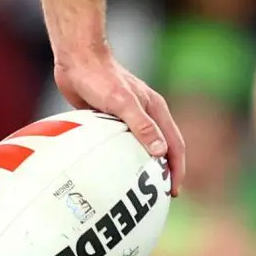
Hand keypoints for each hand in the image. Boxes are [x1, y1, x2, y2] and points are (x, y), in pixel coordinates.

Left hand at [55, 46, 187, 194]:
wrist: (78, 58)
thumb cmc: (101, 77)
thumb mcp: (122, 102)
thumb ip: (142, 126)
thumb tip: (161, 152)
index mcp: (156, 110)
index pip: (175, 145)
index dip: (177, 170)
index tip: (173, 192)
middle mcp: (146, 114)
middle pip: (162, 148)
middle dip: (165, 172)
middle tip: (159, 197)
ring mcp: (128, 116)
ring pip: (141, 147)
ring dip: (143, 166)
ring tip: (137, 189)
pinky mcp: (109, 118)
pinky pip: (119, 143)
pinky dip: (121, 159)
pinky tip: (110, 172)